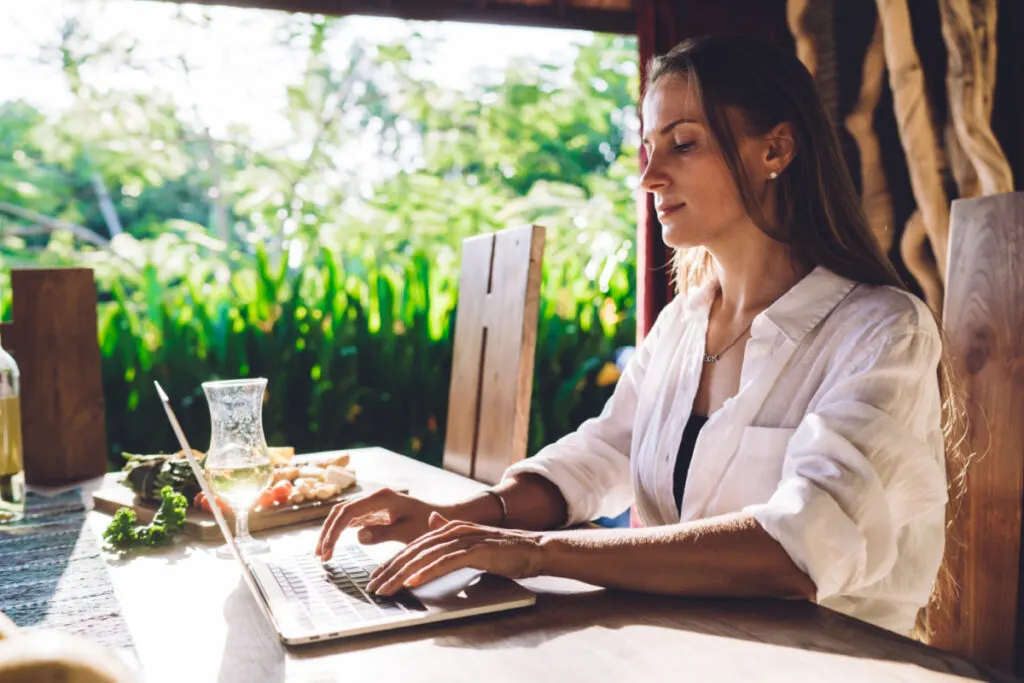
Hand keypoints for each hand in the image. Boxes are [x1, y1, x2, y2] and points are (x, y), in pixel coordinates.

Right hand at [316, 488, 443, 560]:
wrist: (442, 518)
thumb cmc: (429, 525)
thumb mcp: (409, 532)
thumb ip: (384, 533)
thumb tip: (358, 536)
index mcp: (381, 498)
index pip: (348, 512)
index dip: (335, 531)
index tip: (327, 550)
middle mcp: (374, 498)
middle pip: (341, 512)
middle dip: (328, 533)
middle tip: (320, 556)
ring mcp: (372, 506)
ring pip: (343, 516)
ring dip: (331, 534)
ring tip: (322, 555)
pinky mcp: (373, 514)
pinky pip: (351, 522)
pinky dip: (340, 534)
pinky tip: (332, 548)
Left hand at [365, 512, 545, 595]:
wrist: (534, 548)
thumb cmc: (505, 550)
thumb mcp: (473, 541)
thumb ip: (452, 534)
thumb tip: (434, 522)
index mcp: (450, 529)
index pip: (414, 547)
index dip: (393, 562)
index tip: (377, 578)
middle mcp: (454, 530)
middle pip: (414, 550)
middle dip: (390, 569)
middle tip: (373, 586)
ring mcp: (465, 539)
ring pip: (425, 556)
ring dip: (402, 573)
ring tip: (386, 587)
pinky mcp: (476, 550)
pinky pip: (446, 562)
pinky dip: (427, 572)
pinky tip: (412, 582)